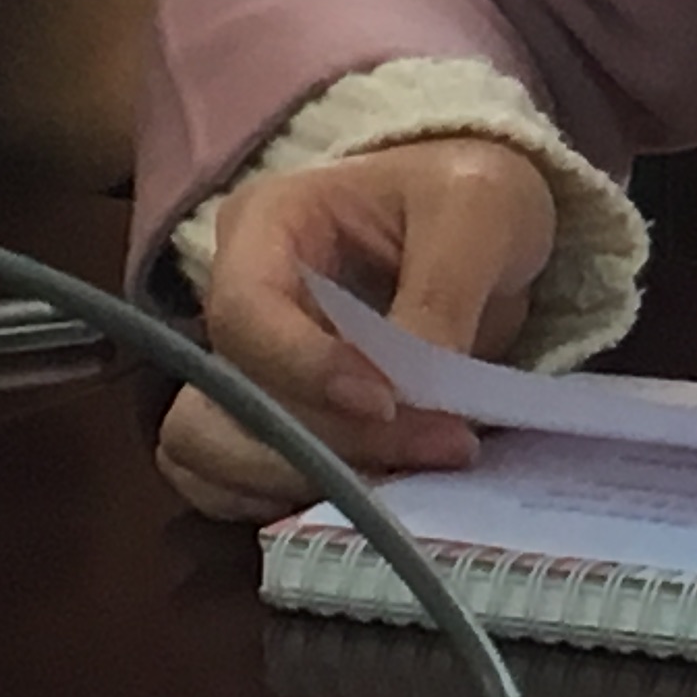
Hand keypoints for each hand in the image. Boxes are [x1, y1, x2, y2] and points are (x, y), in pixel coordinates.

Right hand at [153, 136, 557, 518]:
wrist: (486, 225)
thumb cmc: (473, 194)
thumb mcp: (477, 211)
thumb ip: (442, 293)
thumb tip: (407, 394)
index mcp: (266, 227)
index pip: (243, 314)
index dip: (305, 371)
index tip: (388, 405)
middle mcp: (236, 301)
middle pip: (227, 400)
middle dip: (329, 440)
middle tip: (444, 446)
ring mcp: (242, 368)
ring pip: (210, 454)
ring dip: (303, 483)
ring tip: (413, 478)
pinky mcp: (263, 421)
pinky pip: (232, 485)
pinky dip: (288, 502)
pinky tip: (375, 494)